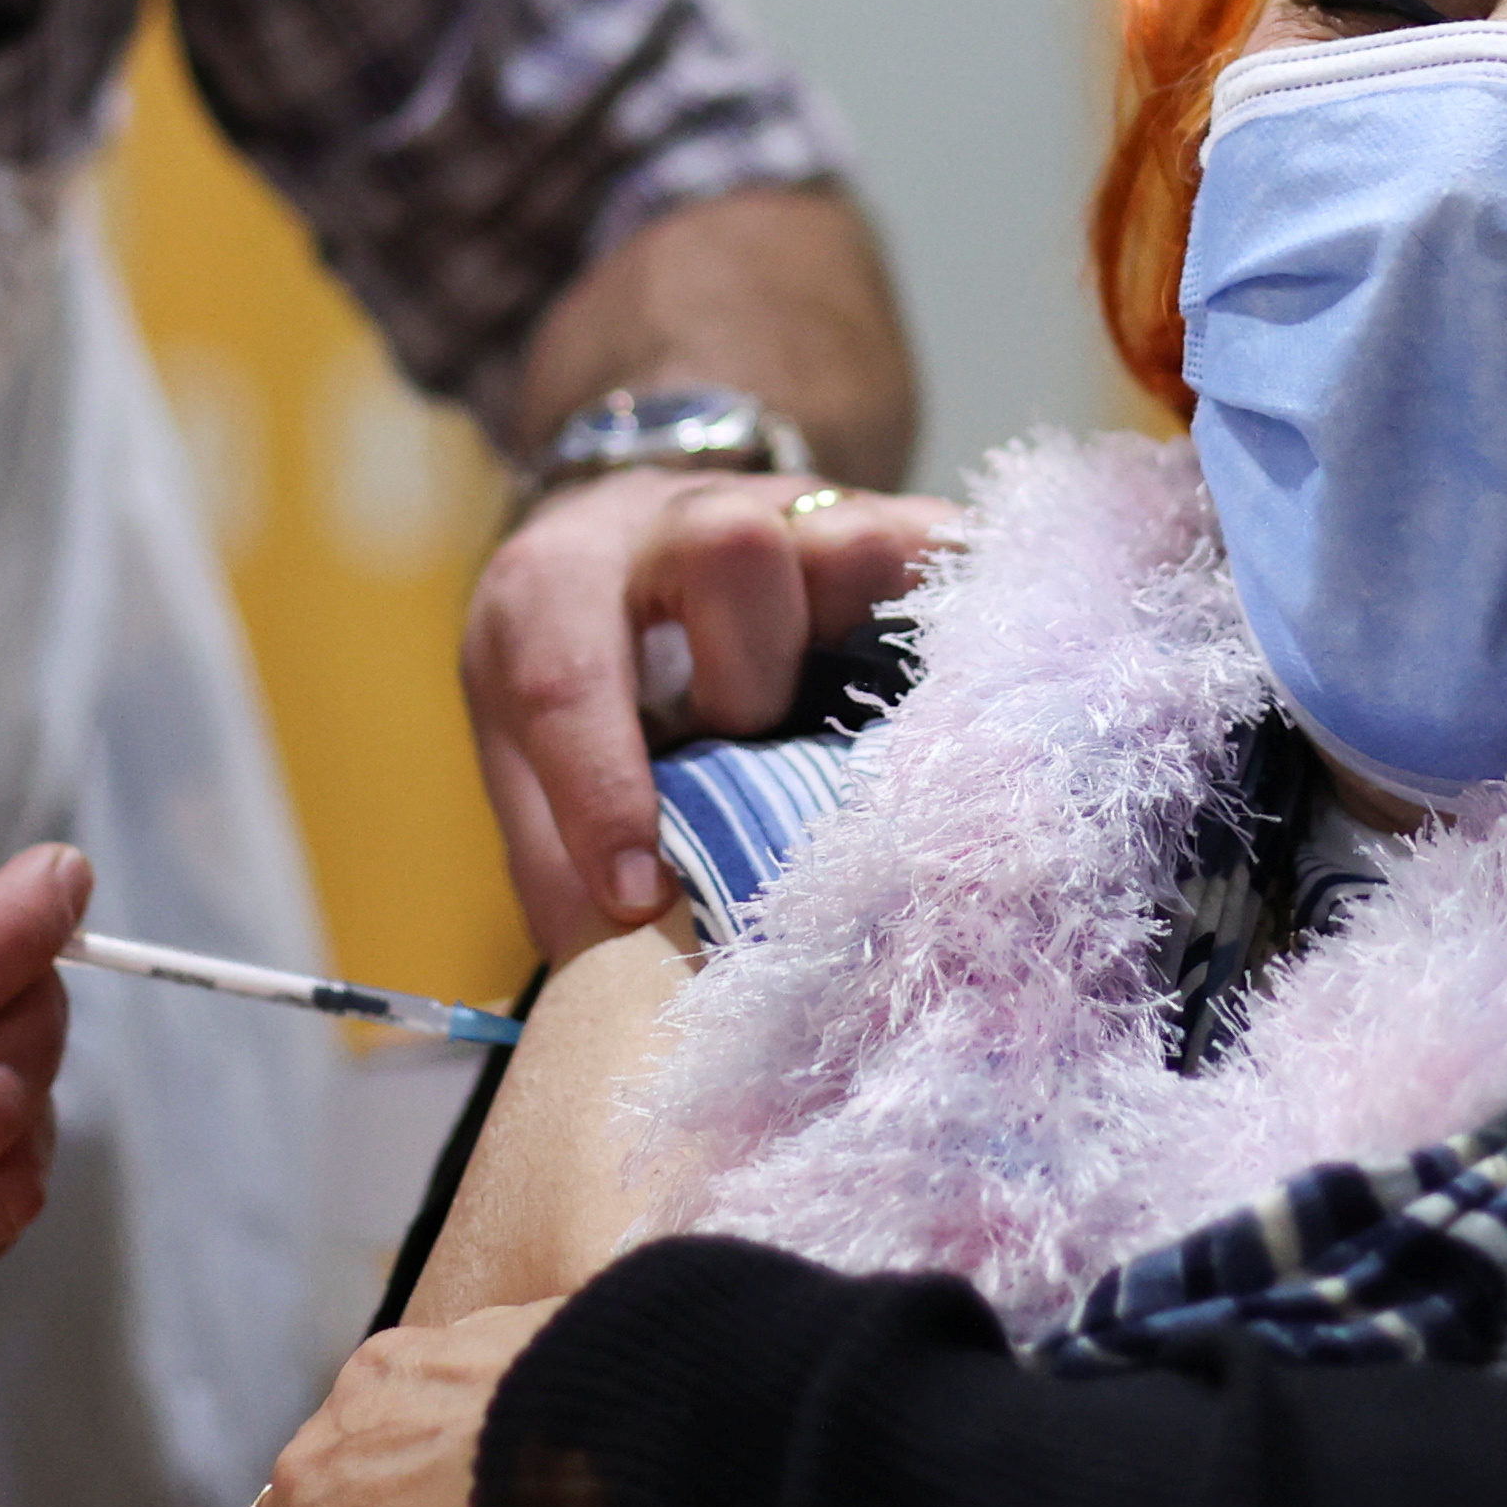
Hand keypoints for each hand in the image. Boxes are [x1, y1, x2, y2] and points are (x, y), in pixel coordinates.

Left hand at [460, 473, 956, 961]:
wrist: (637, 552)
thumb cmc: (582, 686)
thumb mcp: (531, 766)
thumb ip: (560, 865)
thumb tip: (623, 994)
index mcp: (552, 587)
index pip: (566, 675)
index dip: (603, 793)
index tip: (638, 899)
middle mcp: (672, 524)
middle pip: (730, 550)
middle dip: (751, 678)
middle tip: (752, 748)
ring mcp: (789, 512)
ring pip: (848, 539)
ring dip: (856, 646)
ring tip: (847, 722)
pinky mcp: (882, 519)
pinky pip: (944, 555)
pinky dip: (965, 621)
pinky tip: (975, 682)